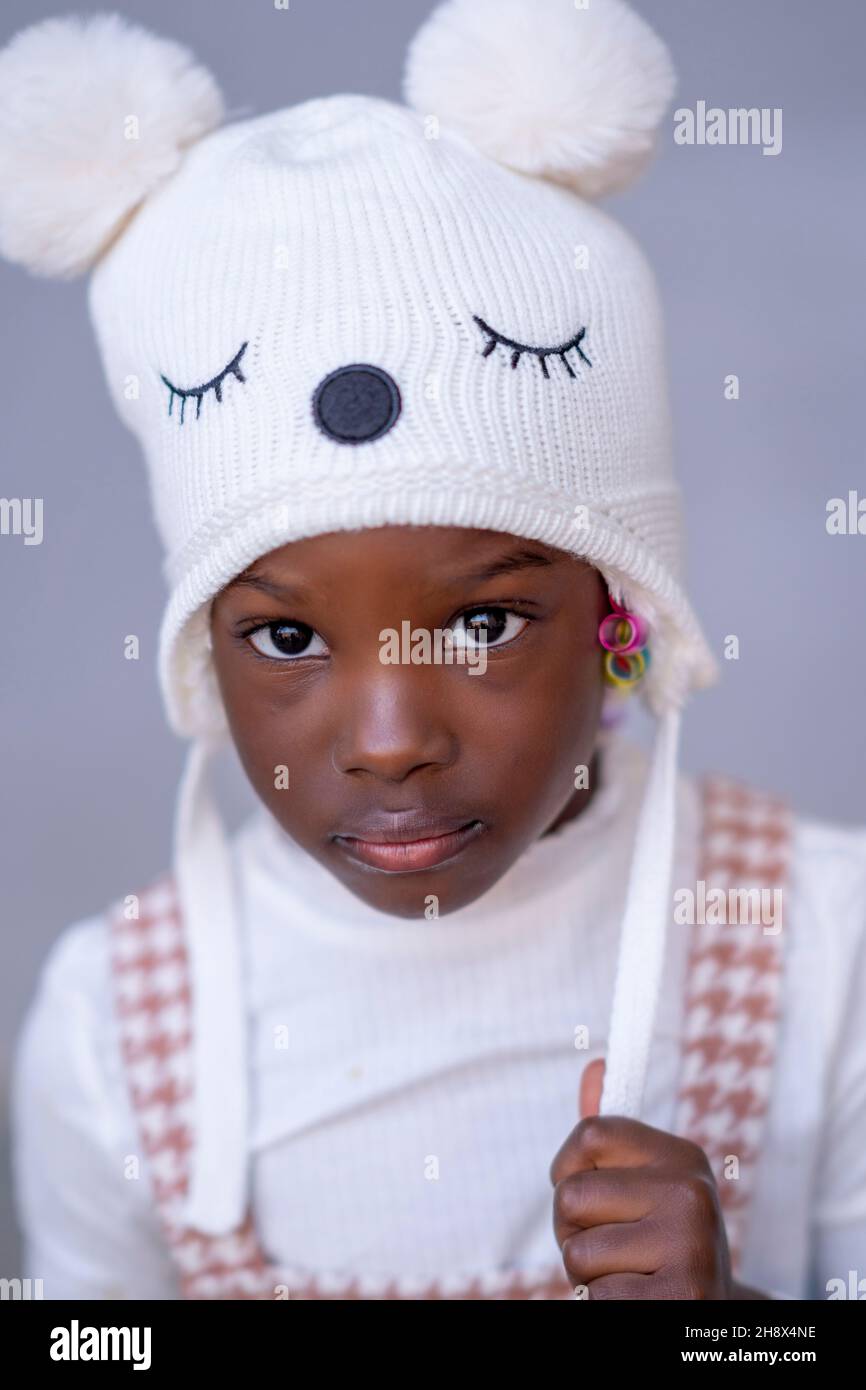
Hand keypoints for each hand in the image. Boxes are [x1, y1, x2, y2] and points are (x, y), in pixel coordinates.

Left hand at [549, 1058, 733, 1299]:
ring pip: (577, 1251)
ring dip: (588, 1274)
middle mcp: (691, 1192)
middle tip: (611, 1248)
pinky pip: (597, 1296)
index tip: (587, 1195)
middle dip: (572, 1230)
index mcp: (680, 1156)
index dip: (566, 1168)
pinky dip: (604, 1304)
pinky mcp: (682, 1294)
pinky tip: (640, 1299)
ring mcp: (690, 1244)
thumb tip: (595, 1066)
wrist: (708, 1317)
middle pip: (571, 1196)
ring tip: (627, 1275)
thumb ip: (611, 1137)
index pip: (590, 1133)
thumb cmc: (657, 1248)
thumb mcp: (641, 1187)